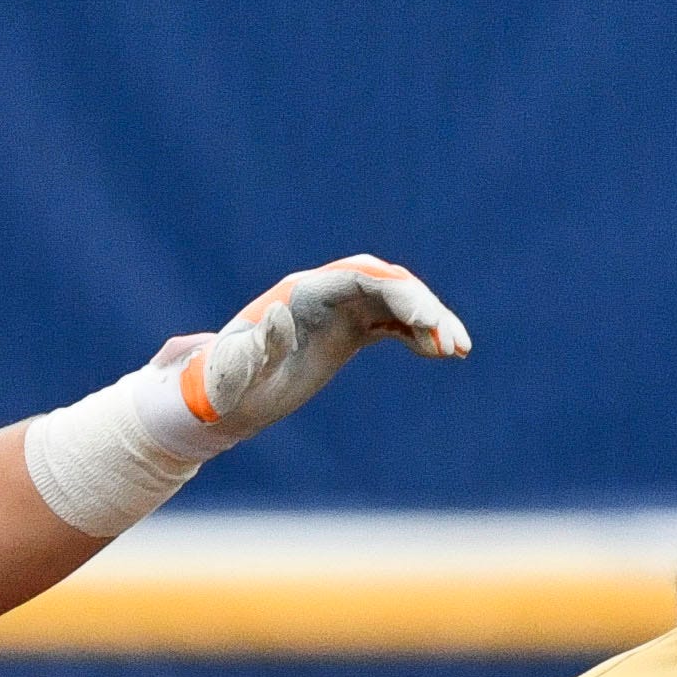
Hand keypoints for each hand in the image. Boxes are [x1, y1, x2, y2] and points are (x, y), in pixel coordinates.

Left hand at [163, 255, 474, 438]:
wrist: (219, 399)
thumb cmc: (221, 388)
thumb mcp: (232, 376)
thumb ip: (252, 349)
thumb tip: (279, 315)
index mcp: (301, 293)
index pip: (361, 277)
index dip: (398, 292)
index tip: (427, 322)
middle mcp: (323, 293)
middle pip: (386, 283)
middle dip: (423, 307)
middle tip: (452, 343)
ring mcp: (338, 310)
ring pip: (395, 302)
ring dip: (428, 322)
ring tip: (457, 351)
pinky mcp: (347, 331)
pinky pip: (391, 323)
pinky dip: (417, 334)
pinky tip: (442, 353)